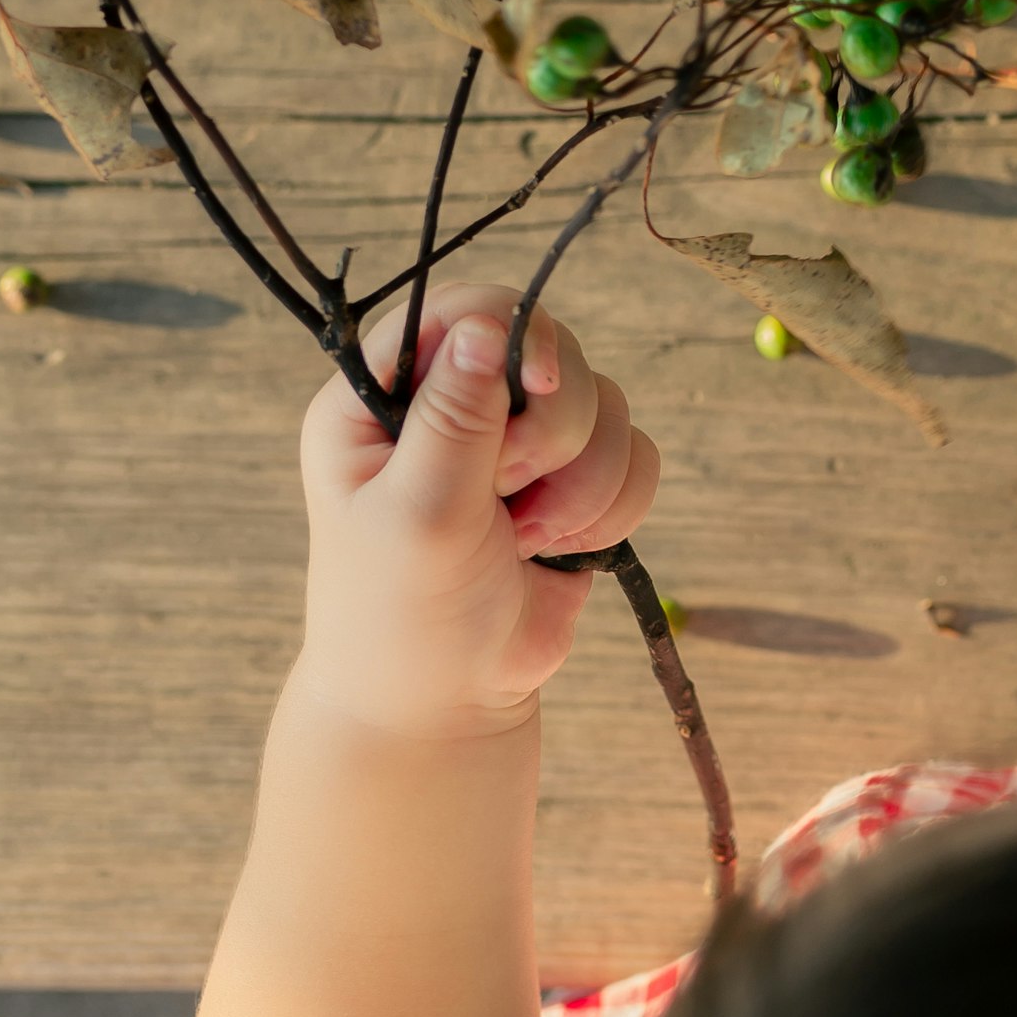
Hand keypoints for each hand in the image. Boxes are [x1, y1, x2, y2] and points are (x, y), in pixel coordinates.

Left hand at [293, 283, 660, 742]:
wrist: (446, 706)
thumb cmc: (403, 615)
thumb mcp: (419, 513)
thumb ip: (455, 418)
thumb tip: (488, 328)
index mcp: (380, 399)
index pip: (460, 310)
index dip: (515, 333)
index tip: (536, 386)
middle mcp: (452, 405)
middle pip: (552, 349)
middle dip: (551, 434)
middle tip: (505, 495)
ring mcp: (517, 444)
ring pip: (606, 404)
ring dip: (582, 483)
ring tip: (528, 538)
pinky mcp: (573, 484)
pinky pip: (636, 455)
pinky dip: (614, 506)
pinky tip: (563, 549)